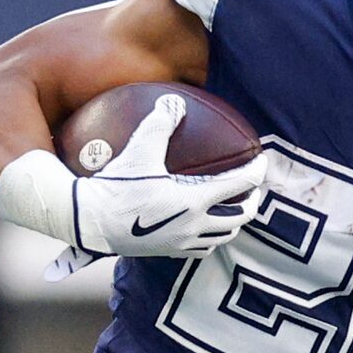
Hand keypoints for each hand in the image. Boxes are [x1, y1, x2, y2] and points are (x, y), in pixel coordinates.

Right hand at [43, 92, 265, 279]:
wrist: (91, 222)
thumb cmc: (116, 186)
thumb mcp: (139, 149)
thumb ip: (160, 123)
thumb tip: (174, 101)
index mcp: (195, 200)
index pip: (240, 185)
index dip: (256, 171)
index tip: (261, 161)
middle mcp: (195, 225)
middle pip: (240, 217)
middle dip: (252, 202)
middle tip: (251, 190)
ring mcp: (184, 242)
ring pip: (223, 237)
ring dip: (233, 223)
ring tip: (232, 209)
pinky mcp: (170, 252)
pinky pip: (202, 249)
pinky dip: (211, 238)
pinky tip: (204, 228)